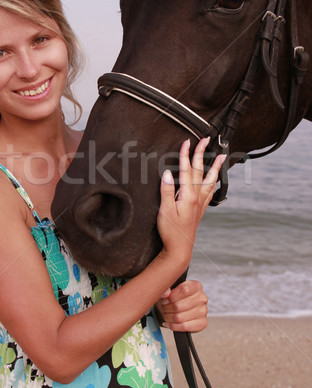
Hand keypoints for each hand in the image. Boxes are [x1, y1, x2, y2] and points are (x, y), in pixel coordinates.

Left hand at [156, 280, 207, 331]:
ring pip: (180, 318)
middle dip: (167, 309)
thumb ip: (165, 289)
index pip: (184, 290)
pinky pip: (184, 327)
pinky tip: (170, 323)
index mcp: (196, 286)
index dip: (171, 297)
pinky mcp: (202, 323)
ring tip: (167, 315)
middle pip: (179, 306)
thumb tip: (165, 294)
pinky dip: (174, 326)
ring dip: (169, 318)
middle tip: (164, 308)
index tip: (165, 300)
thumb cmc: (175, 298)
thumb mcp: (169, 290)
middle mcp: (202, 298)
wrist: (179, 308)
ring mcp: (203, 311)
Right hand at [157, 137, 225, 256]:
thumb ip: (167, 191)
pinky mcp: (200, 209)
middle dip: (202, 154)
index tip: (186, 141)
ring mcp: (200, 203)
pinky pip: (210, 191)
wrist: (179, 248)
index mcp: (188, 195)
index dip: (186, 154)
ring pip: (209, 180)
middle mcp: (197, 197)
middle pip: (200, 171)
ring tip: (222, 156)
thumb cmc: (171, 231)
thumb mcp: (165, 211)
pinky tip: (215, 179)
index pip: (187, 170)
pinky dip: (213, 181)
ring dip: (215, 167)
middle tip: (205, 139)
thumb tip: (168, 173)